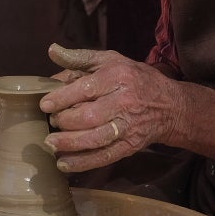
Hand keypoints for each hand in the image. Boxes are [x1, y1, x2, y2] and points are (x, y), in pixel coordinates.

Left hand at [39, 44, 180, 172]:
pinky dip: (82, 162)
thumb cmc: (134, 79)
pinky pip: (104, 157)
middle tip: (52, 122)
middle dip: (65, 121)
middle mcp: (124, 102)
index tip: (44, 105)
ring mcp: (128, 126)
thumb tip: (52, 51)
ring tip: (51, 143)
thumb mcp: (111, 60)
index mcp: (118, 77)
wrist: (170, 106)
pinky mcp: (130, 146)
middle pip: (89, 116)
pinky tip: (64, 163)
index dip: (62, 98)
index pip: (86, 88)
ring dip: (70, 143)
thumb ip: (80, 58)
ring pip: (96, 138)